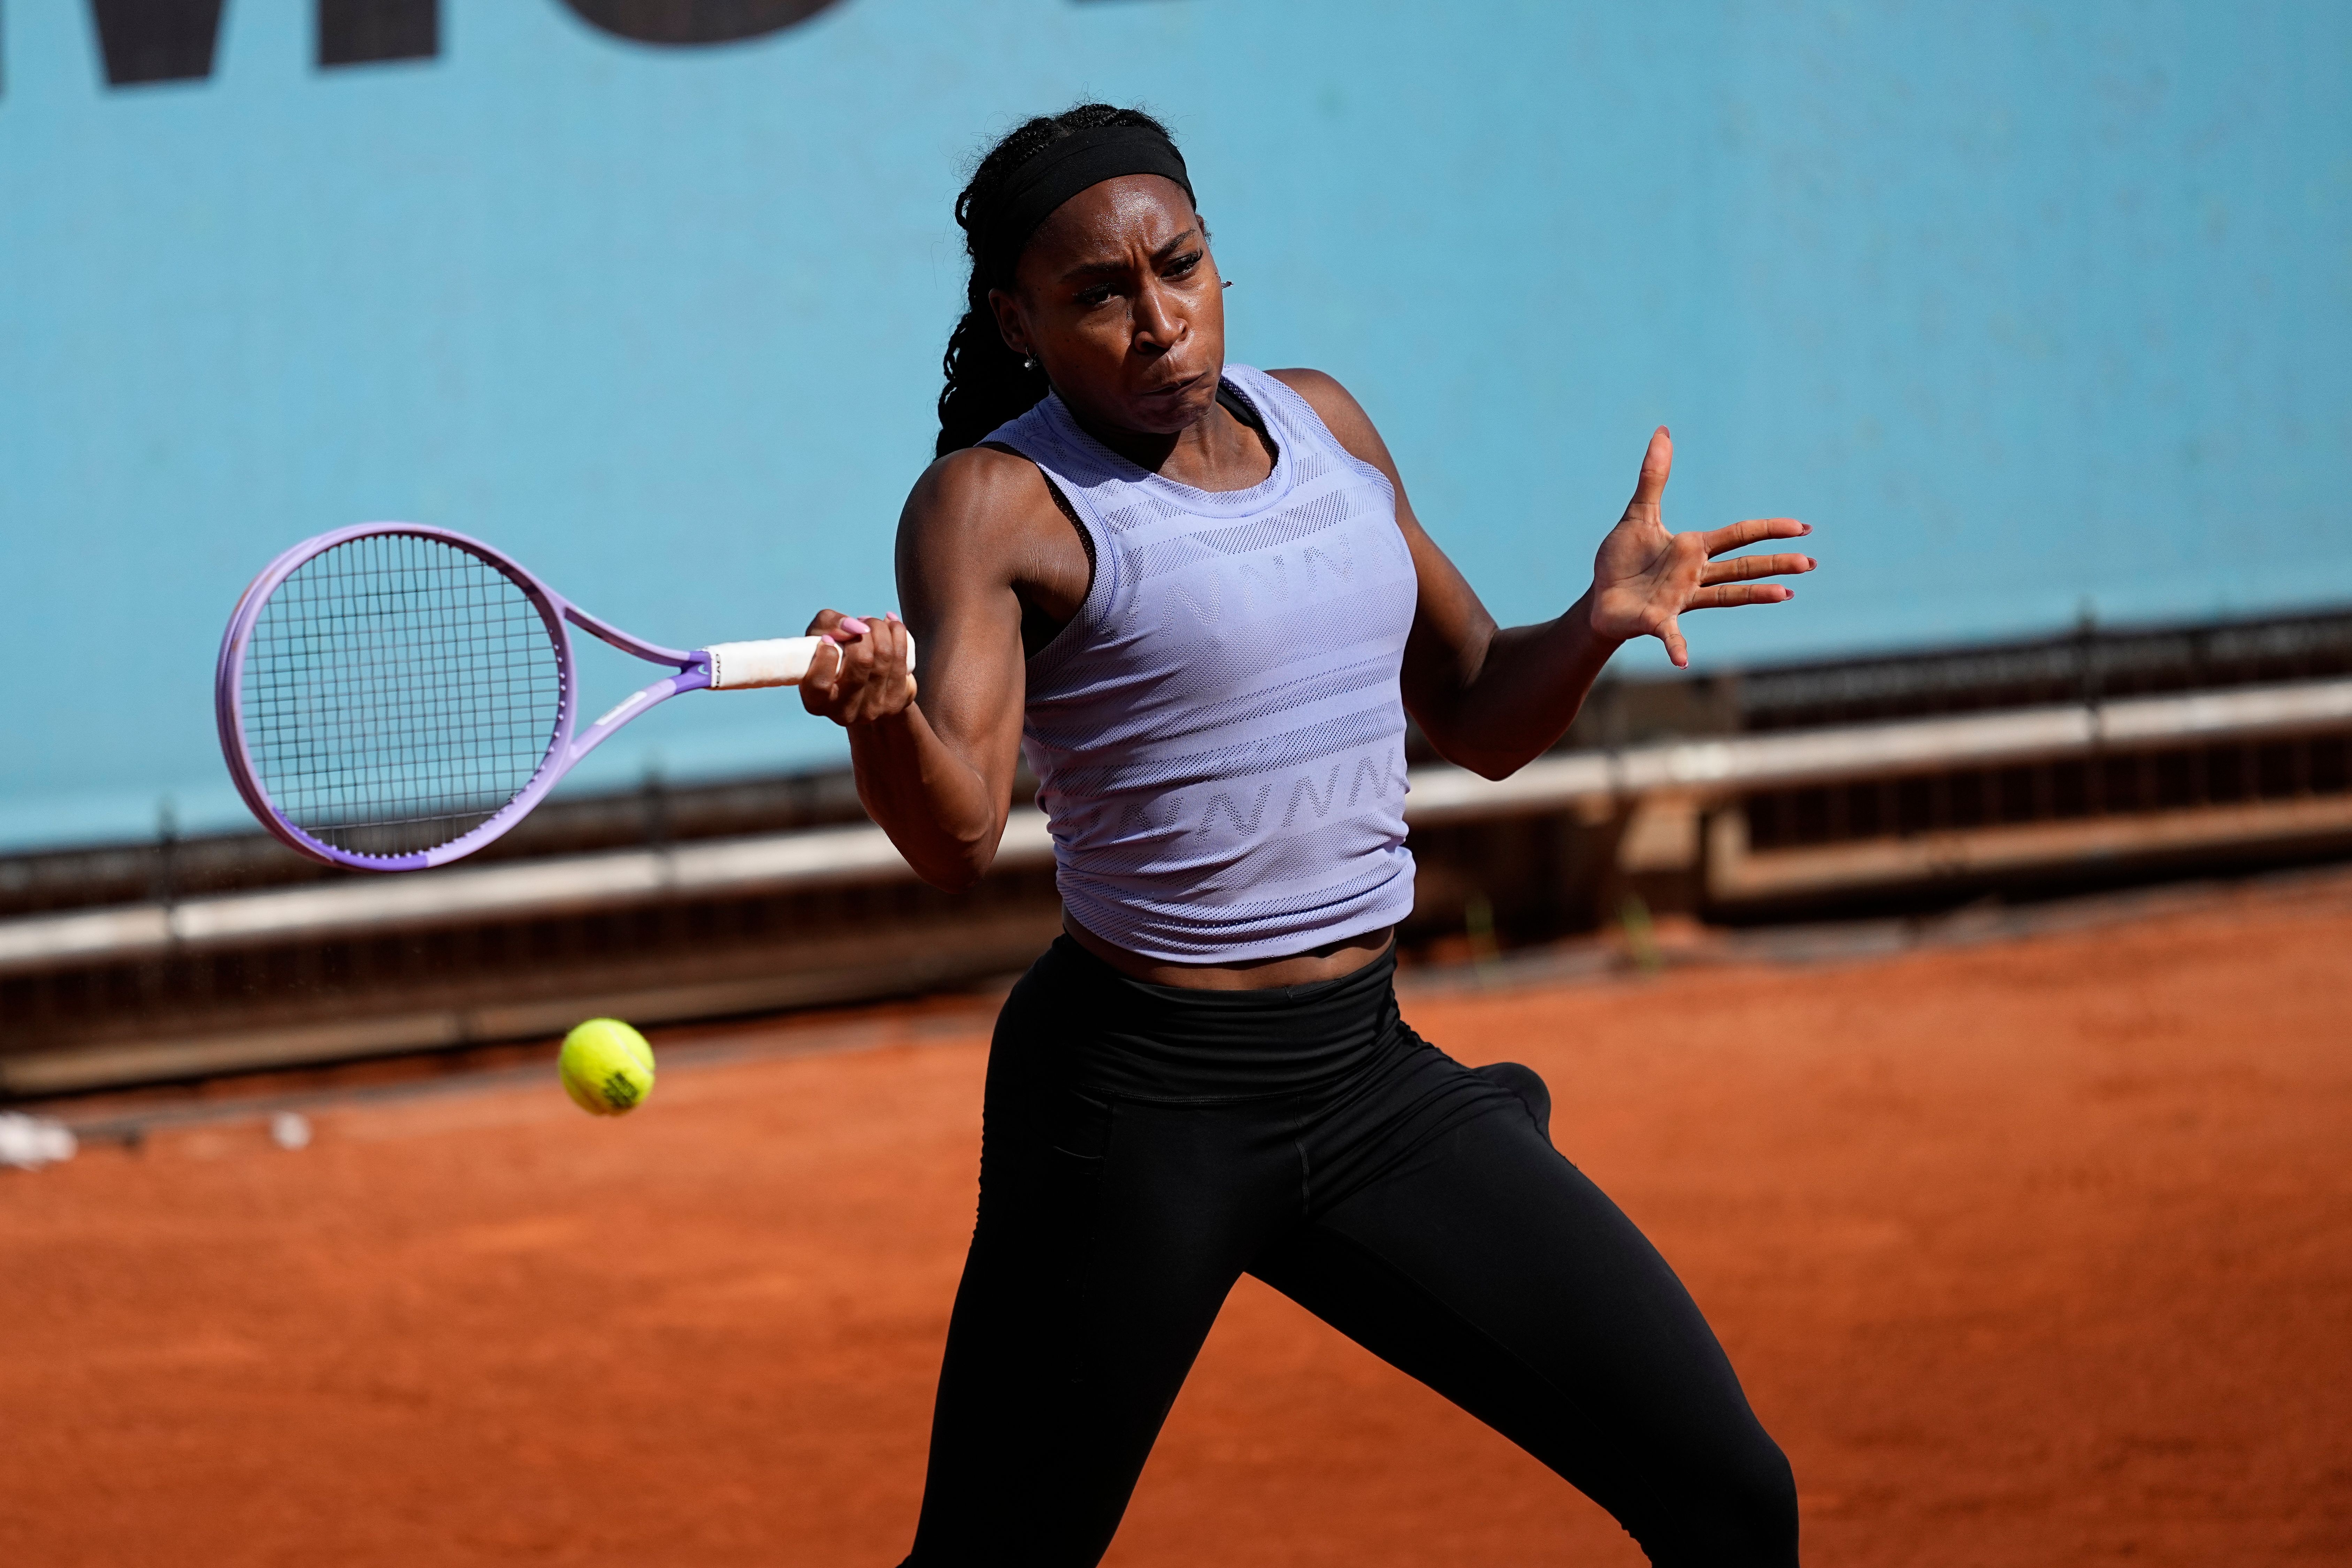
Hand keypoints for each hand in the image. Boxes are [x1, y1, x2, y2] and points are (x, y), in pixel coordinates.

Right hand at [798, 609, 917, 726]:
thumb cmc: (833, 655)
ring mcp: (873, 710)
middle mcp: (844, 712)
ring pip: (885, 656)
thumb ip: (827, 624)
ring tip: (873, 624)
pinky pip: (902, 659)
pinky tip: (891, 626)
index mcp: (816, 702)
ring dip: (881, 629)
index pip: (820, 682)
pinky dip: (898, 634)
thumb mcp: (817, 637)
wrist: (862, 683)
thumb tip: (856, 627)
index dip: (826, 655)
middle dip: (864, 631)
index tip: (829, 640)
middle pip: (862, 661)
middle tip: (861, 625)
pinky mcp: (896, 702)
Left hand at [1587, 427, 1814, 668]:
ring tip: (1785, 595)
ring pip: (1725, 596)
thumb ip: (1652, 476)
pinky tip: (1683, 662)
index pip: (1738, 535)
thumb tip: (1662, 431)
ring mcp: (1681, 600)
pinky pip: (1671, 636)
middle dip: (1776, 563)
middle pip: (1743, 566)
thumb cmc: (1622, 561)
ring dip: (1755, 595)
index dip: (1768, 529)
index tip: (1802, 527)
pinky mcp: (1658, 621)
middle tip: (1810, 562)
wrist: (1600, 597)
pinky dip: (1678, 648)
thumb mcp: (1638, 515)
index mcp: (1693, 549)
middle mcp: (1695, 575)